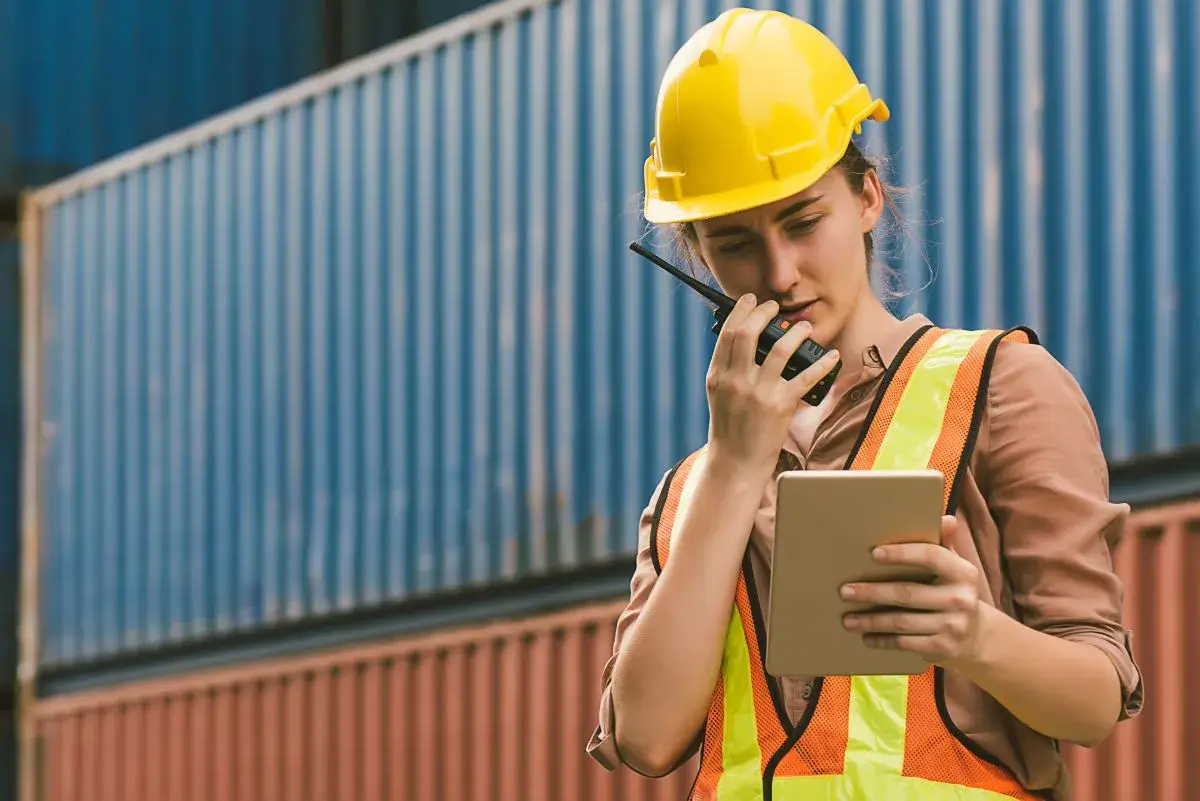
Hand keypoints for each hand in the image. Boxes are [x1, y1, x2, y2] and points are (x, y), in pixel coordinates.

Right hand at [704, 294, 840, 476]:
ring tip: (804, 327)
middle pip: (748, 333)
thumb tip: (742, 341)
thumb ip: (728, 369)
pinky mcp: (780, 406)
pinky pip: (806, 378)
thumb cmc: (729, 428)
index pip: (728, 333)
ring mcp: (758, 392)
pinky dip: (822, 364)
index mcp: (718, 376)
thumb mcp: (719, 394)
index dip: (740, 311)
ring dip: (796, 332)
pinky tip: (831, 357)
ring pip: (781, 349)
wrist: (736, 462)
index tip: (749, 300)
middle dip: (763, 312)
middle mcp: (736, 380)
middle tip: (774, 307)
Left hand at [838, 515, 984, 666]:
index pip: (931, 557)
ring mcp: (953, 626)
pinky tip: (866, 637)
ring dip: (871, 620)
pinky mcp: (944, 648)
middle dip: (872, 592)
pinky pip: (906, 643)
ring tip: (847, 619)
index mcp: (963, 572)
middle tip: (845, 591)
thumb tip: (946, 519)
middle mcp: (961, 599)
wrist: (978, 637)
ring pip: (902, 621)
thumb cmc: (953, 593)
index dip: (902, 554)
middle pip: (907, 593)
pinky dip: (883, 640)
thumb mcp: (954, 569)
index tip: (874, 553)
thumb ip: (944, 545)